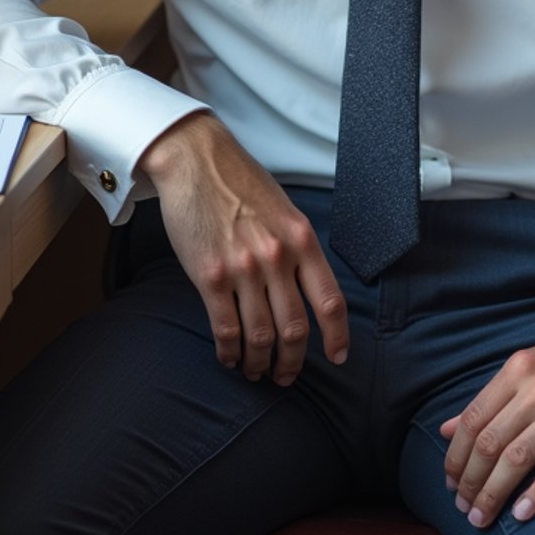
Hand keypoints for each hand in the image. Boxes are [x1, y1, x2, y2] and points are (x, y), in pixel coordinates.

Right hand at [138, 112, 348, 383]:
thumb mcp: (284, 210)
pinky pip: (226, 329)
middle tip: (286, 375)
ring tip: (256, 371)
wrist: (197, 160)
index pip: (330, 300)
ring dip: (259, 363)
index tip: (337, 357)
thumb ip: (297, 247)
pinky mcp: (210, 277)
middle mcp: (278, 256)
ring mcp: (244, 268)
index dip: (337, 336)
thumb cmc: (240, 182)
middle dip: (293, 361)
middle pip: (296, 329)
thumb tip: (304, 288)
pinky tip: (230, 358)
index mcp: (302, 239)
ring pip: (261, 336)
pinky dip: (230, 352)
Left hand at [440, 319, 534, 528]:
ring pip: (518, 459)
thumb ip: (491, 398)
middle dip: (470, 480)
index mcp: (520, 368)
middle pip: (490, 442)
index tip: (449, 479)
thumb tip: (447, 430)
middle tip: (462, 506)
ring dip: (493, 494)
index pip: (474, 417)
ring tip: (481, 517)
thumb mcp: (532, 366)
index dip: (456, 454)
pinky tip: (521, 513)